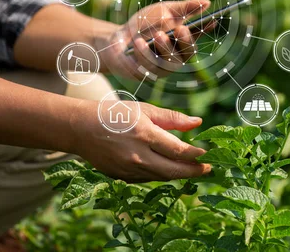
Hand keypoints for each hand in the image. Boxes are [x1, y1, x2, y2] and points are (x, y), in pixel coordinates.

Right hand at [70, 99, 210, 181]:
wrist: (80, 129)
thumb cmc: (115, 114)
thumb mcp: (145, 110)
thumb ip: (172, 118)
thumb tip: (198, 122)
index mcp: (145, 135)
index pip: (178, 151)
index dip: (196, 155)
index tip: (208, 154)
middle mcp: (138, 156)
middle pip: (174, 170)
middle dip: (194, 171)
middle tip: (209, 169)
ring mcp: (129, 170)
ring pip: (162, 177)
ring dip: (179, 174)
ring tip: (193, 169)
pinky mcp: (122, 177)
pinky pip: (148, 179)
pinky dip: (162, 174)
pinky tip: (170, 169)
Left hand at [99, 0, 211, 78]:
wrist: (120, 36)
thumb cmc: (146, 23)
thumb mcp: (165, 11)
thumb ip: (185, 8)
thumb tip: (208, 2)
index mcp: (184, 42)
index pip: (198, 37)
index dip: (206, 30)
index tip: (212, 20)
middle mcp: (177, 57)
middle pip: (186, 53)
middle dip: (183, 41)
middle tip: (179, 29)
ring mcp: (163, 68)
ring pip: (167, 62)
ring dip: (162, 47)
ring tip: (157, 34)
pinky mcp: (147, 74)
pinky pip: (147, 67)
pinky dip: (142, 54)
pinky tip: (138, 43)